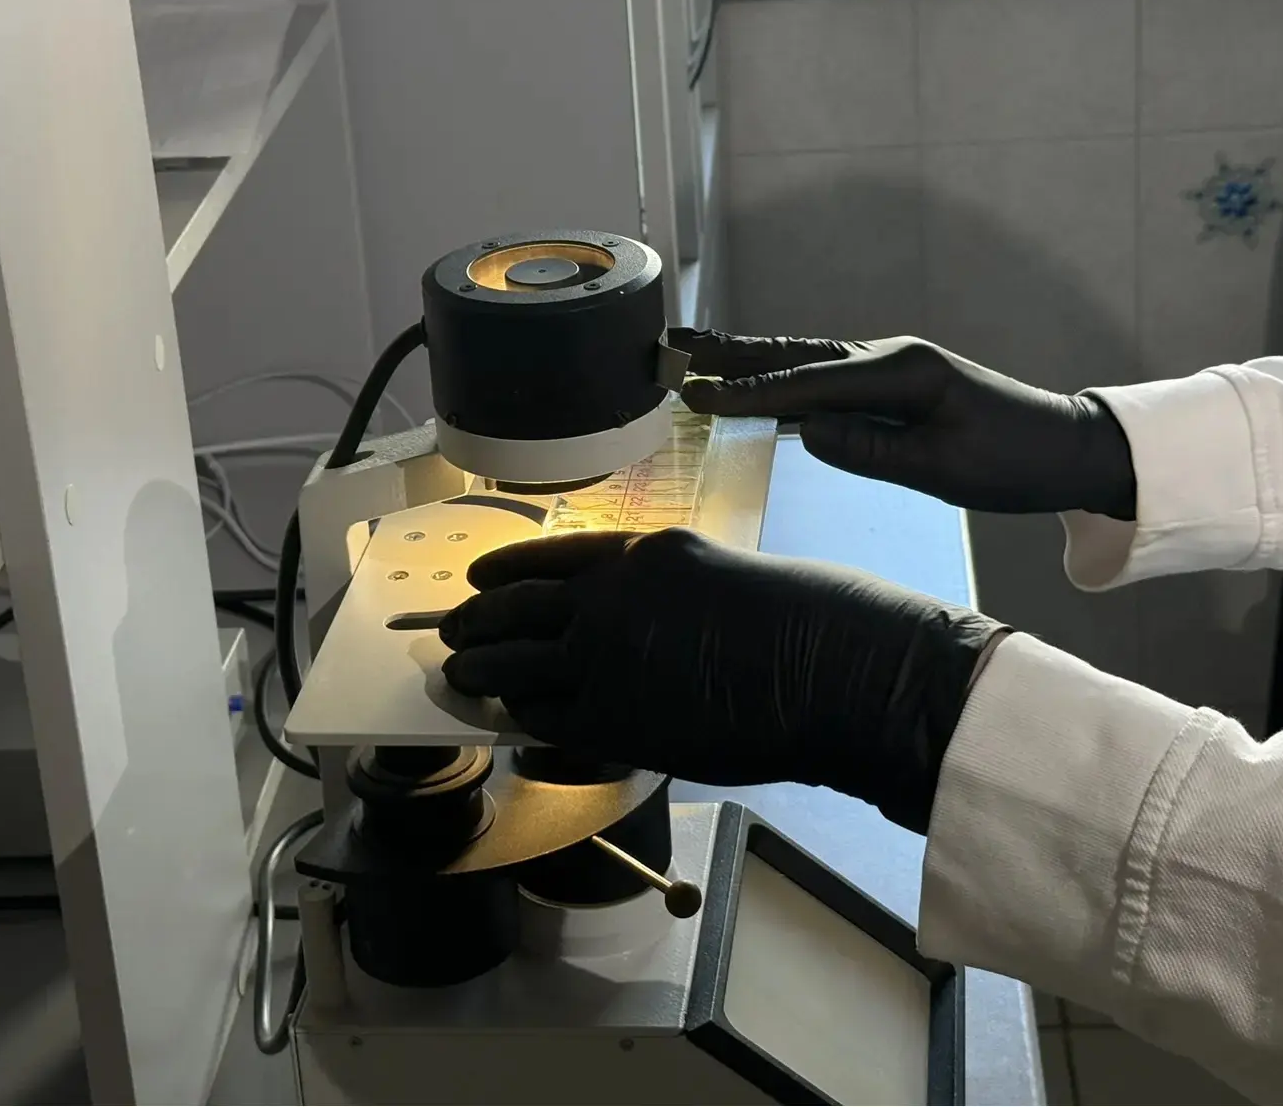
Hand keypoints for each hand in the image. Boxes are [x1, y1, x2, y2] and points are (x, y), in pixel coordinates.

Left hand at [438, 529, 1006, 833]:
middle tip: (453, 635)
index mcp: (641, 553)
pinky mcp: (613, 723)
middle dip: (475, 623)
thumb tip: (625, 629)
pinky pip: (545, 725)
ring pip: (513, 668)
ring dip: (483, 675)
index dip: (502, 571)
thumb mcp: (718, 578)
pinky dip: (524, 727)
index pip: (547, 557)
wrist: (829, 671)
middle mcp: (610, 599)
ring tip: (463, 679)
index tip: (478, 580)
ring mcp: (604, 662)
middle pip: (514, 610)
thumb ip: (661, 597)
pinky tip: (517, 729)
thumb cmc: (804, 621)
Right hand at [669, 330, 1137, 519]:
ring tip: (699, 355)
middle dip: (733, 354)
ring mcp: (894, 367)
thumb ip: (871, 451)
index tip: (696, 395)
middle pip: (797, 356)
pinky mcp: (897, 384)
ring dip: (753, 360)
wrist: (1066, 447)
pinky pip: (828, 378)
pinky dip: (786, 378)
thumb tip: (806, 432)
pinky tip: (759, 382)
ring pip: (808, 362)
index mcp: (903, 373)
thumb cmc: (1013, 462)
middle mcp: (892, 358)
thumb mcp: (942, 470)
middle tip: (675, 346)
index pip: (809, 384)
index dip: (748, 391)